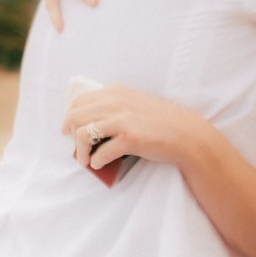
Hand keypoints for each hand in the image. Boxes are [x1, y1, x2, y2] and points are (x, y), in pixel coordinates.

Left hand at [61, 84, 203, 171]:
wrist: (186, 135)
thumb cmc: (161, 122)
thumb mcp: (135, 103)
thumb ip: (114, 107)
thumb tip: (90, 124)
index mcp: (116, 92)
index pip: (79, 101)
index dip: (69, 118)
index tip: (69, 131)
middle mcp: (116, 102)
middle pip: (76, 117)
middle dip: (71, 136)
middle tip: (75, 149)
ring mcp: (122, 119)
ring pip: (82, 134)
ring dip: (80, 152)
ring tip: (85, 161)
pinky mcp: (129, 138)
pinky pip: (101, 152)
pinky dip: (96, 161)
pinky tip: (99, 164)